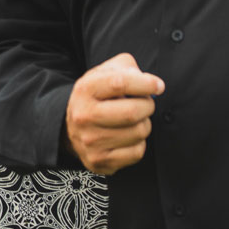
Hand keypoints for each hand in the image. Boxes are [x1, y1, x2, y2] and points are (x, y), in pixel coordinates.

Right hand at [64, 52, 164, 175]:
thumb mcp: (104, 73)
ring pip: (138, 132)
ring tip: (133, 121)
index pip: (120, 82)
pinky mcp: (99, 160)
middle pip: (132, 112)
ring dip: (144, 125)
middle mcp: (84, 116)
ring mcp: (90, 141)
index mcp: (85, 90)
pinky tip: (128, 137)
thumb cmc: (97, 97)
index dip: (145, 83)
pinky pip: (137, 152)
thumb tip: (152, 84)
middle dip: (147, 106)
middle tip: (144, 104)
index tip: (158, 86)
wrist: (70, 128)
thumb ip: (127, 68)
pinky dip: (139, 144)